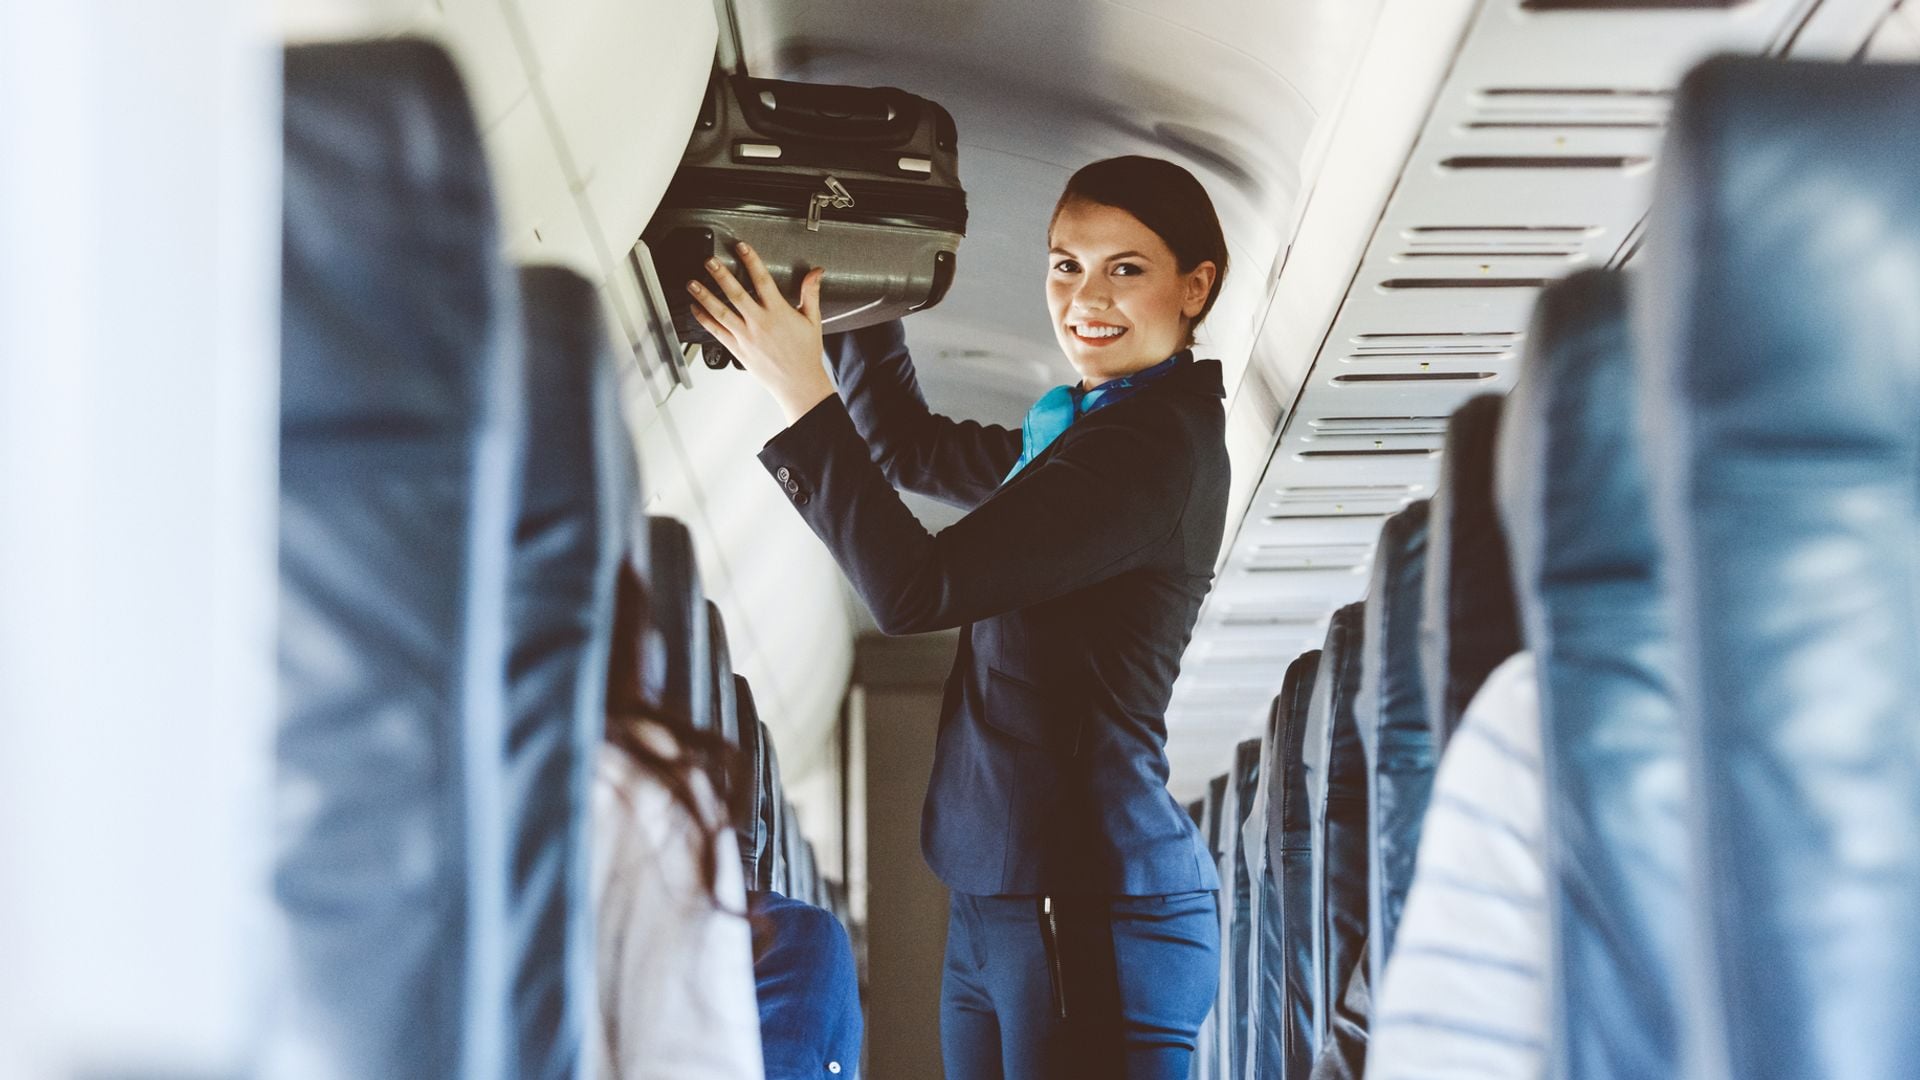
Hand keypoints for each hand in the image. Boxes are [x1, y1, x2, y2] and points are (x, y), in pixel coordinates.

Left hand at [686, 242, 835, 423]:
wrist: (799, 383)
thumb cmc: (805, 354)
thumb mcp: (812, 320)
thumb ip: (811, 293)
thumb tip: (816, 272)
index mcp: (778, 312)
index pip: (762, 280)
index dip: (751, 261)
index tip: (742, 247)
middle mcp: (760, 323)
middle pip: (736, 294)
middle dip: (721, 275)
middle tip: (709, 262)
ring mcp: (746, 337)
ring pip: (721, 312)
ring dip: (705, 296)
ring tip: (692, 283)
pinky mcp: (738, 349)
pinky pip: (717, 332)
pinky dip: (704, 319)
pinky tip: (695, 308)